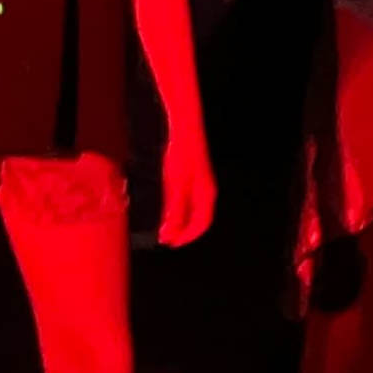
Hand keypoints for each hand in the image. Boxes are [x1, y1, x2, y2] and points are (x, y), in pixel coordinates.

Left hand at [158, 123, 216, 248]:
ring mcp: (201, 182)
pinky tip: (168, 206)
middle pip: (198, 218)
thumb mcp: (175, 186)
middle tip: (166, 238)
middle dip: (183, 230)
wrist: (184, 129)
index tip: (172, 243)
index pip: (201, 224)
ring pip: (193, 208)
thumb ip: (175, 209)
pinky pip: (189, 198)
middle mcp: (207, 190)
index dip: (187, 236)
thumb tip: (171, 231)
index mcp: (206, 195)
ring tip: (165, 226)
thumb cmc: (181, 156)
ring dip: (181, 220)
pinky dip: (180, 208)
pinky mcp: (193, 174)